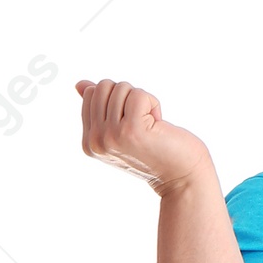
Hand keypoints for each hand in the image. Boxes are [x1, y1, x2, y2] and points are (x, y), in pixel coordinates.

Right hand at [75, 79, 209, 191]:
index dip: (117, 99)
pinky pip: (139, 95)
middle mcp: (96, 141)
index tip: (132, 123)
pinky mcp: (132, 130)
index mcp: (89, 141)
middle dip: (128, 97)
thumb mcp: (122, 129)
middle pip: (103, 86)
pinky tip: (158, 126)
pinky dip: (154, 103)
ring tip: (151, 127)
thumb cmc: (156, 150)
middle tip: (143, 123)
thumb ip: (100, 108)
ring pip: (121, 88)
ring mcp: (112, 136)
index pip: (90, 93)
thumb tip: (79, 85)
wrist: (182, 177)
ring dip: (143, 101)